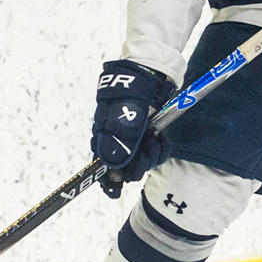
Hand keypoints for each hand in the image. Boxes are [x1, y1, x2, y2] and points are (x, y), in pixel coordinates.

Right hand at [92, 60, 173, 198]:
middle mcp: (116, 141)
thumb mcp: (126, 109)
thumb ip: (120, 136)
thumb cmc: (134, 86)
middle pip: (124, 170)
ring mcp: (133, 139)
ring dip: (151, 156)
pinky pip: (154, 154)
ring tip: (155, 137)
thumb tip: (112, 165)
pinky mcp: (148, 135)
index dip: (109, 182)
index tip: (115, 191)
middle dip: (137, 165)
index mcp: (103, 136)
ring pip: (141, 163)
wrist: (152, 69)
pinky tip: (161, 138)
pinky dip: (160, 149)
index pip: (101, 167)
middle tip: (147, 146)